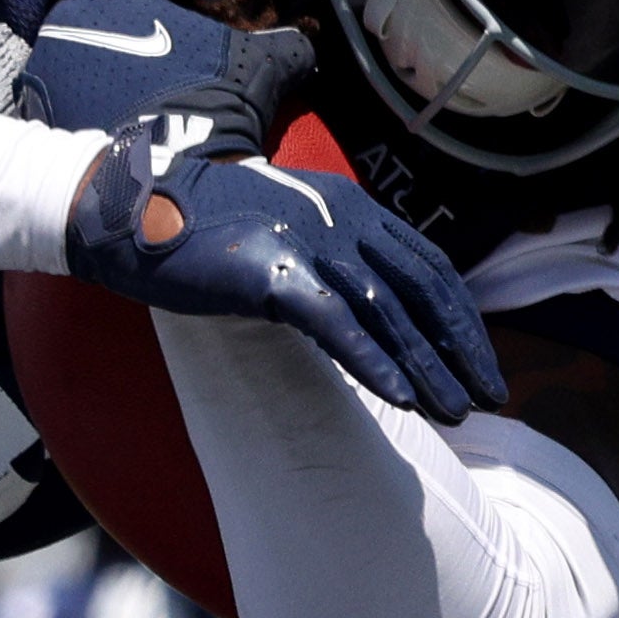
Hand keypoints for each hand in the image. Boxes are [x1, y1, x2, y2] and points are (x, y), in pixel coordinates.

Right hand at [63, 108, 503, 423]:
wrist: (128, 211)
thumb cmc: (197, 228)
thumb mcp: (281, 227)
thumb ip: (327, 252)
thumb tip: (367, 304)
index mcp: (348, 205)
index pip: (429, 265)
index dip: (462, 317)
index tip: (481, 361)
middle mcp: (340, 218)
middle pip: (424, 291)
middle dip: (462, 349)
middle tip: (491, 397)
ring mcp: (308, 241)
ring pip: (390, 313)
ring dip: (430, 368)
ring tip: (458, 412)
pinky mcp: (272, 270)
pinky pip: (338, 324)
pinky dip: (375, 362)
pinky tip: (402, 399)